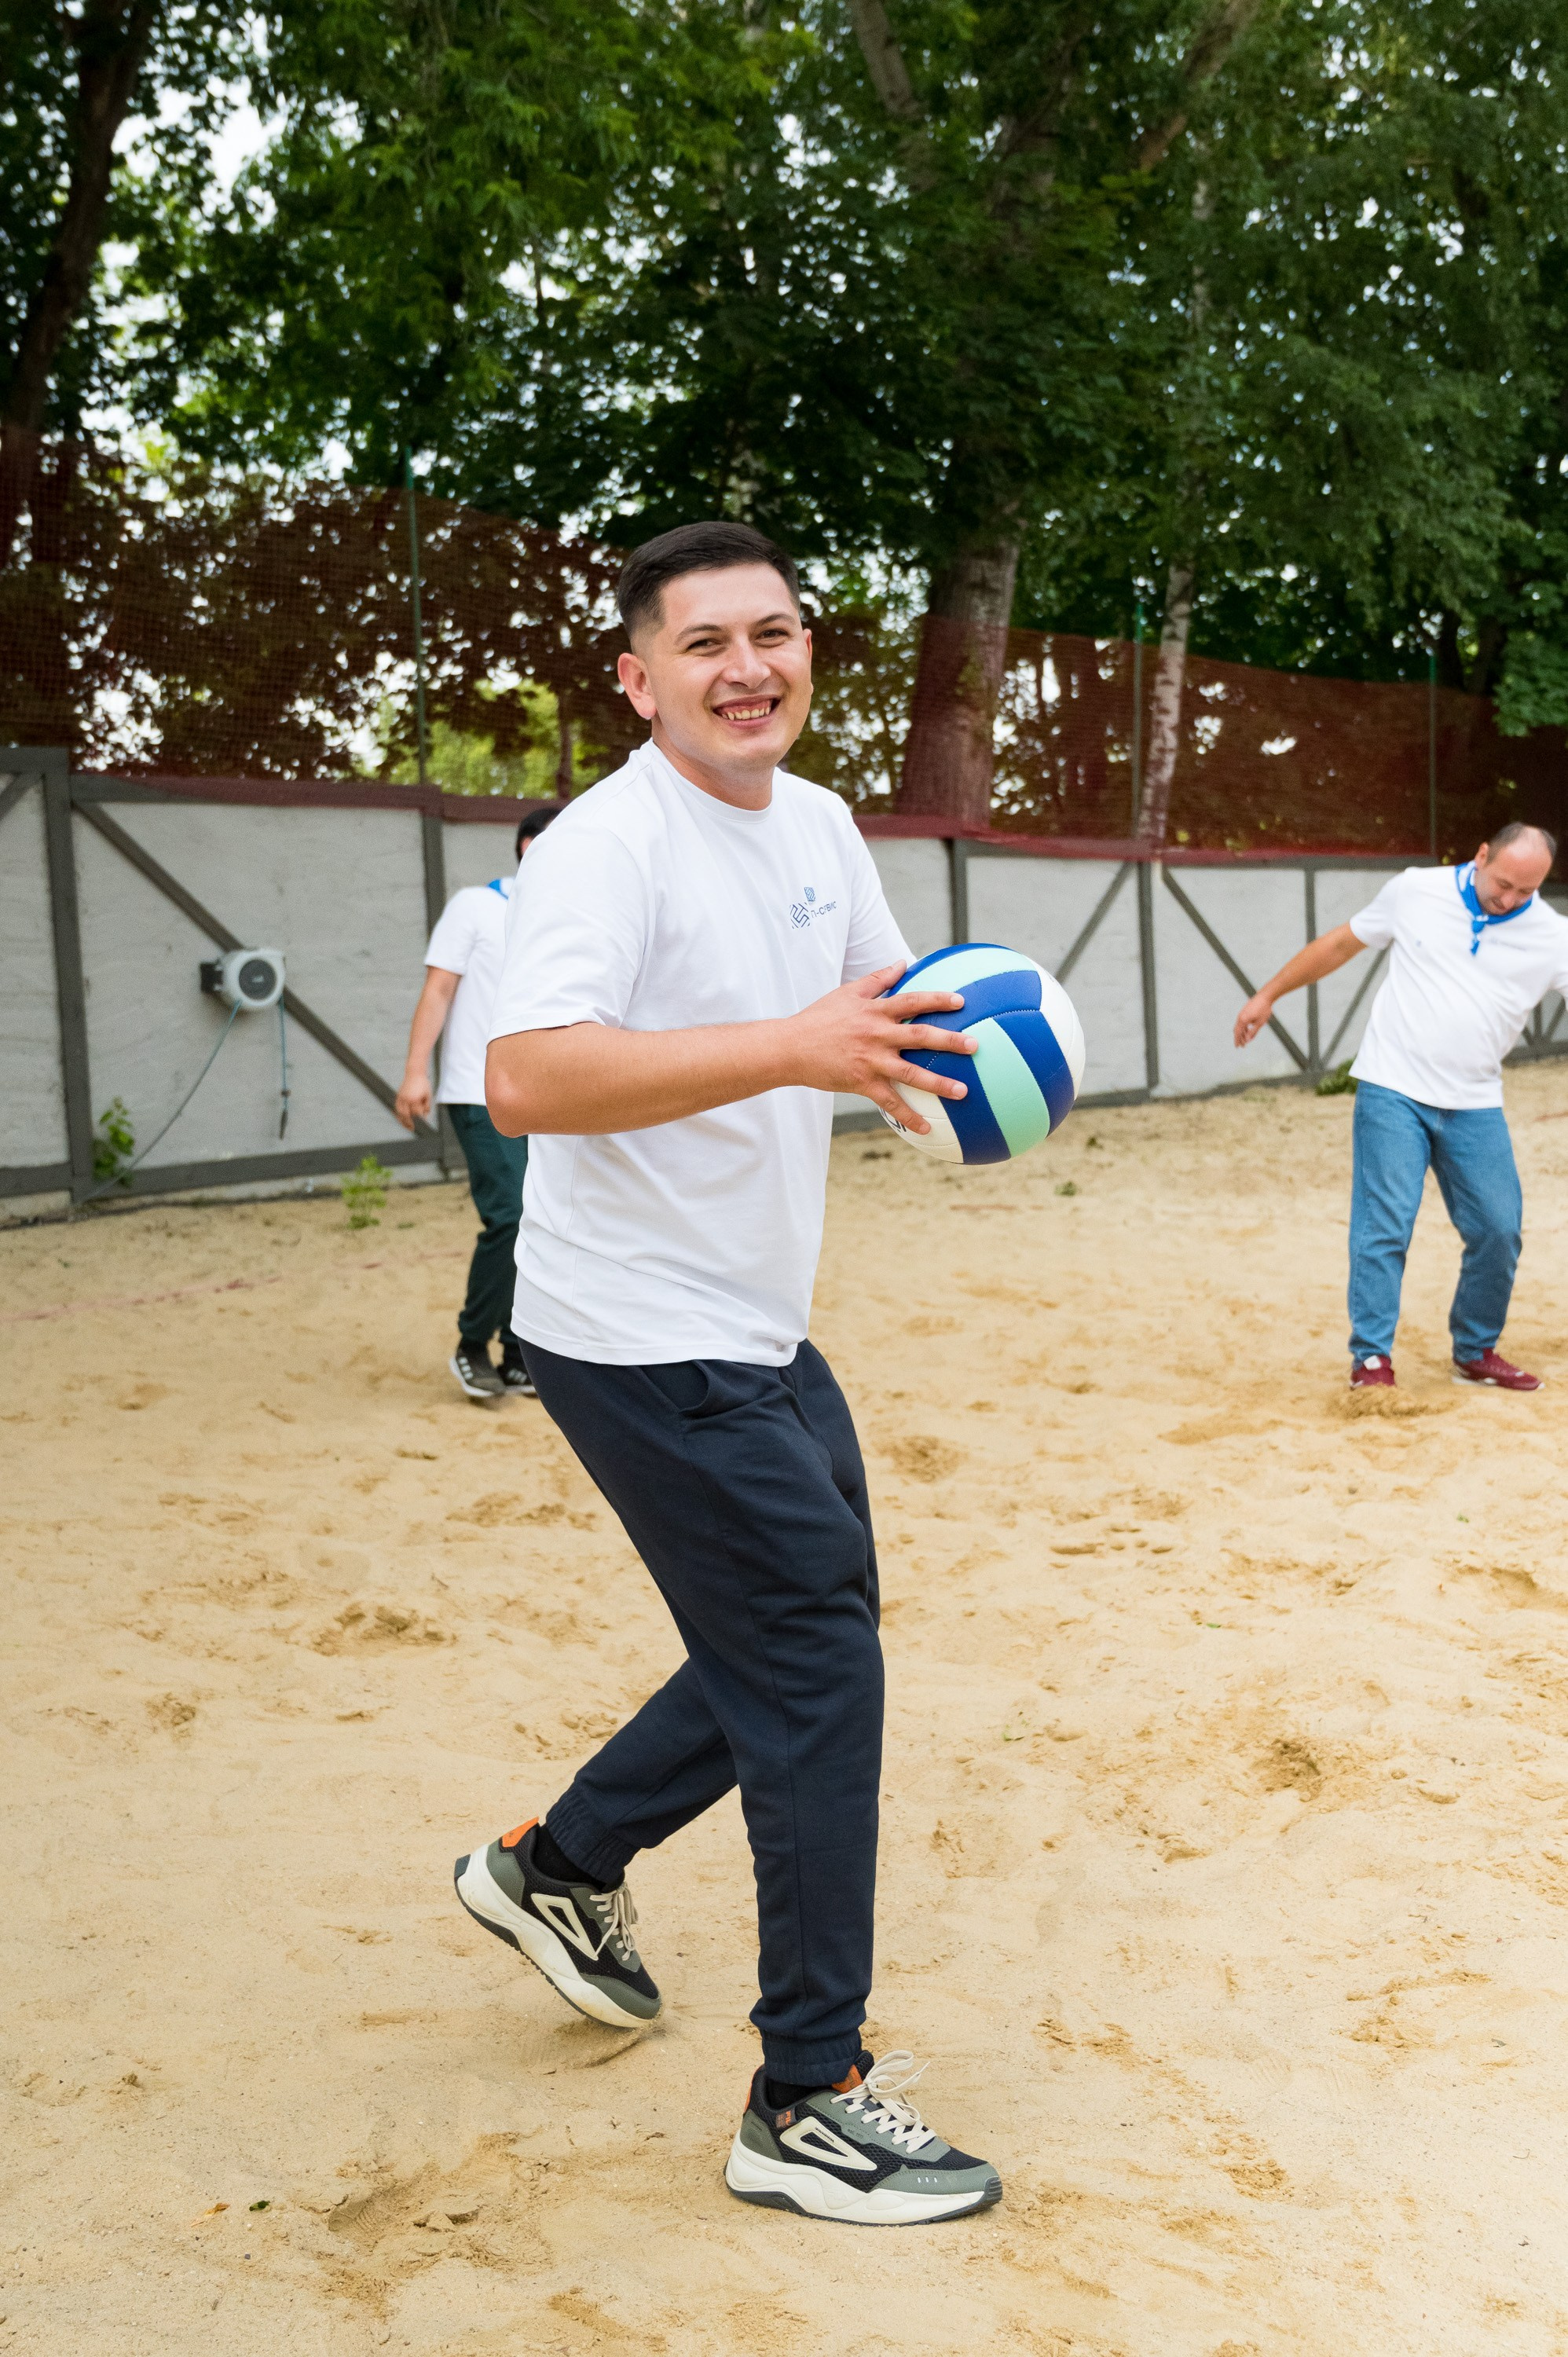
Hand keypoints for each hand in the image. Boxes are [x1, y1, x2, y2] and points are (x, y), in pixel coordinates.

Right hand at [394, 1071, 431, 1129]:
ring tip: (406, 1125)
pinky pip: (396, 1107)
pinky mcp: (398, 1096)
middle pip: (407, 1115)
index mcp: (415, 1099)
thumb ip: (427, 1106)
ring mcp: (401, 1098)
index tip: (422, 1124)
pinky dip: (398, 1113)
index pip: (416, 1113)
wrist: (414, 1073)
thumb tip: (425, 1115)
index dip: (420, 1119)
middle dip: (409, 1123)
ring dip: (402, 1120)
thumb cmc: (423, 1084)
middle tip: (412, 1128)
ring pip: (400, 1112)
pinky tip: (401, 1117)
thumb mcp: (428, 1095)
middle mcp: (406, 1099)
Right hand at [783, 963, 975, 1133]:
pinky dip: (909, 1116)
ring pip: (910, 1073)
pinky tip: (927, 1129)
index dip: (937, 1000)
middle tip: (975, 1046)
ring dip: (938, 1083)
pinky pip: (890, 1103)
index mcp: (874, 1011)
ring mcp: (870, 1060)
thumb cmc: (819, 1018)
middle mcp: (876, 1035)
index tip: (961, 1002)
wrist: (790, 1048)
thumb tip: (902, 963)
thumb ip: (877, 979)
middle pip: (919, 1036)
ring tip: (963, 1091)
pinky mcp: (862, 1083)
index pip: (912, 1001)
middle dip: (949, 1041)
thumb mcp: (847, 993)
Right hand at [1234, 992, 1272, 1048]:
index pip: (1238, 1033)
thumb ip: (1253, 1032)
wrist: (1265, 996)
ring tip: (1247, 1038)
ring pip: (1240, 1025)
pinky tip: (1248, 1030)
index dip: (1237, 1040)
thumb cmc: (1264, 1010)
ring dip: (1242, 1033)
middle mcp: (1240, 1016)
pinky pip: (1242, 1021)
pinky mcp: (1245, 1010)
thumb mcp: (1259, 1023)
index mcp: (1243, 1020)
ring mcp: (1242, 1013)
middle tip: (1243, 1045)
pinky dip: (1244, 1027)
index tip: (1237, 1047)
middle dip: (1240, 1038)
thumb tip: (1247, 1040)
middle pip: (1237, 1030)